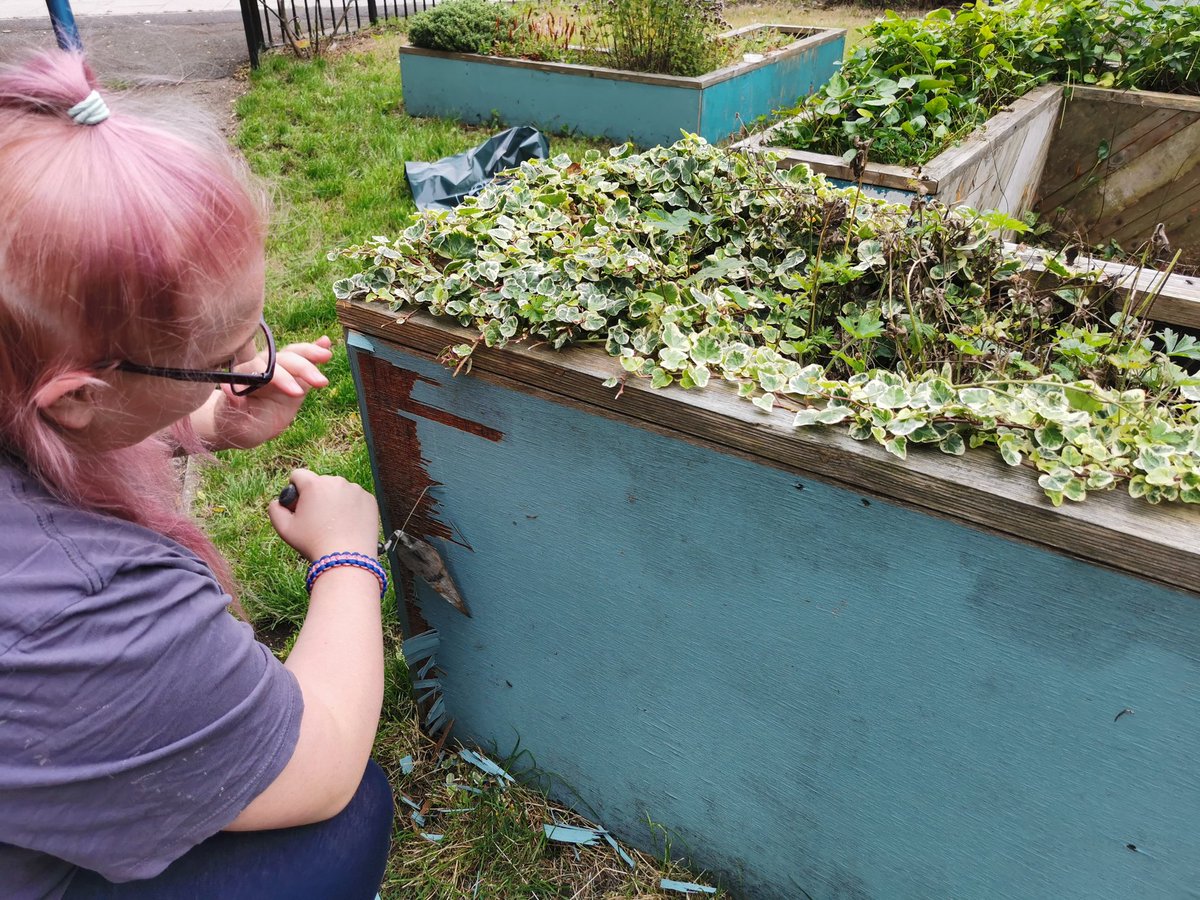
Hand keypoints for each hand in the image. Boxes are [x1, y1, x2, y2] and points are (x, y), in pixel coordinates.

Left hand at [193, 337, 333, 450]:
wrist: (243, 424)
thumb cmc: (235, 423)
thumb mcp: (232, 421)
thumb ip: (232, 408)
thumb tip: (230, 390)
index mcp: (244, 376)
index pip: (263, 370)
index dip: (281, 378)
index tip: (296, 393)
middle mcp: (260, 367)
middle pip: (283, 360)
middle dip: (302, 368)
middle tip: (320, 382)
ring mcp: (278, 370)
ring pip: (293, 355)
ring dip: (310, 354)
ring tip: (326, 355)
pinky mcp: (293, 376)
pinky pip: (304, 360)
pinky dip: (314, 350)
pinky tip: (326, 343)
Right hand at [268, 468, 379, 561]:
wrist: (347, 558)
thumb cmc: (313, 543)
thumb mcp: (285, 529)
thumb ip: (275, 510)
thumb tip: (277, 502)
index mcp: (314, 484)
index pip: (298, 475)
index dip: (295, 490)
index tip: (299, 505)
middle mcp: (336, 481)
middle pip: (320, 483)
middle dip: (316, 496)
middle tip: (317, 519)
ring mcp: (355, 489)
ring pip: (339, 490)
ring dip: (334, 500)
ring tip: (333, 524)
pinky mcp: (369, 499)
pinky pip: (355, 498)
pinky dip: (351, 507)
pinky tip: (347, 524)